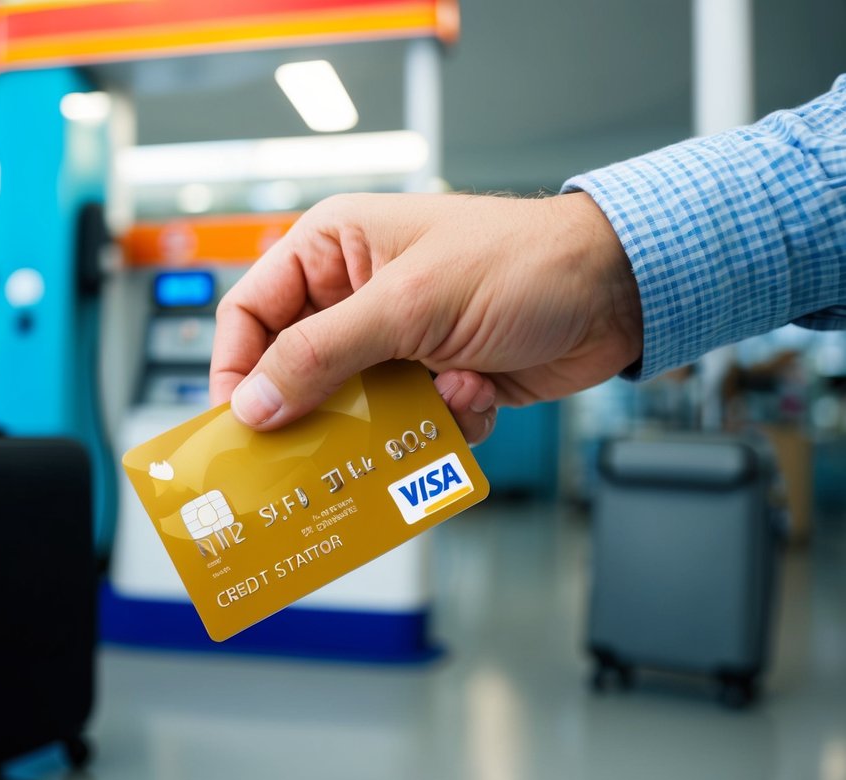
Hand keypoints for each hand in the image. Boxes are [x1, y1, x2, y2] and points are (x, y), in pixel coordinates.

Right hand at [209, 192, 641, 444]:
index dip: (236, 369)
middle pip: (296, 370)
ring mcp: (396, 341)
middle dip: (313, 411)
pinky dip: (440, 421)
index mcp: (333, 250)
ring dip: (388, 421)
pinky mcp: (432, 379)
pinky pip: (405, 424)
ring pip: (352, 407)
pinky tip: (476, 389)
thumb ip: (322, 354)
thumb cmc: (521, 264)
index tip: (238, 425)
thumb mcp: (408, 305)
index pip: (251, 313)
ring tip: (425, 410)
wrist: (617, 293)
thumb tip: (254, 402)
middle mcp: (356, 296)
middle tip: (310, 454)